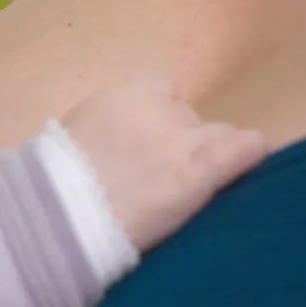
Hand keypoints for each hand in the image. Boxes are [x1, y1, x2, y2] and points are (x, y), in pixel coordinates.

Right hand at [63, 75, 266, 250]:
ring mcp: (180, 140)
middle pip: (188, 118)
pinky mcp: (198, 173)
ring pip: (216, 136)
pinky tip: (252, 156)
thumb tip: (121, 141)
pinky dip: (249, 152)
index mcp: (121, 95)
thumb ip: (106, 128)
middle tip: (161, 175)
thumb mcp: (74, 135)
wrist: (58, 215)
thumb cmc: (53, 182)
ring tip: (190, 185)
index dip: (157, 118)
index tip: (147, 144)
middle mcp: (156, 110)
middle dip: (181, 141)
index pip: (161, 91)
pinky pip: (242, 150)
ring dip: (207, 156)